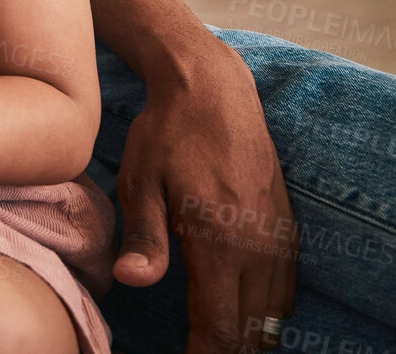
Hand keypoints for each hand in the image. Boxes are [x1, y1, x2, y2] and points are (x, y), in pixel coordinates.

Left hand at [110, 47, 297, 352]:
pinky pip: (285, 288)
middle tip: (195, 350)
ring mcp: (278, 237)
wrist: (212, 92)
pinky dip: (266, 312)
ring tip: (215, 341)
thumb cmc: (166, 136)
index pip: (221, 326)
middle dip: (226, 348)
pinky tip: (244, 315)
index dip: (204, 353)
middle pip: (251, 328)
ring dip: (248, 334)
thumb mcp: (140, 182)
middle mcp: (259, 247)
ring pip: (273, 313)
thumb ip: (144, 237)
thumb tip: (133, 280)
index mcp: (221, 242)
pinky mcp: (285, 227)